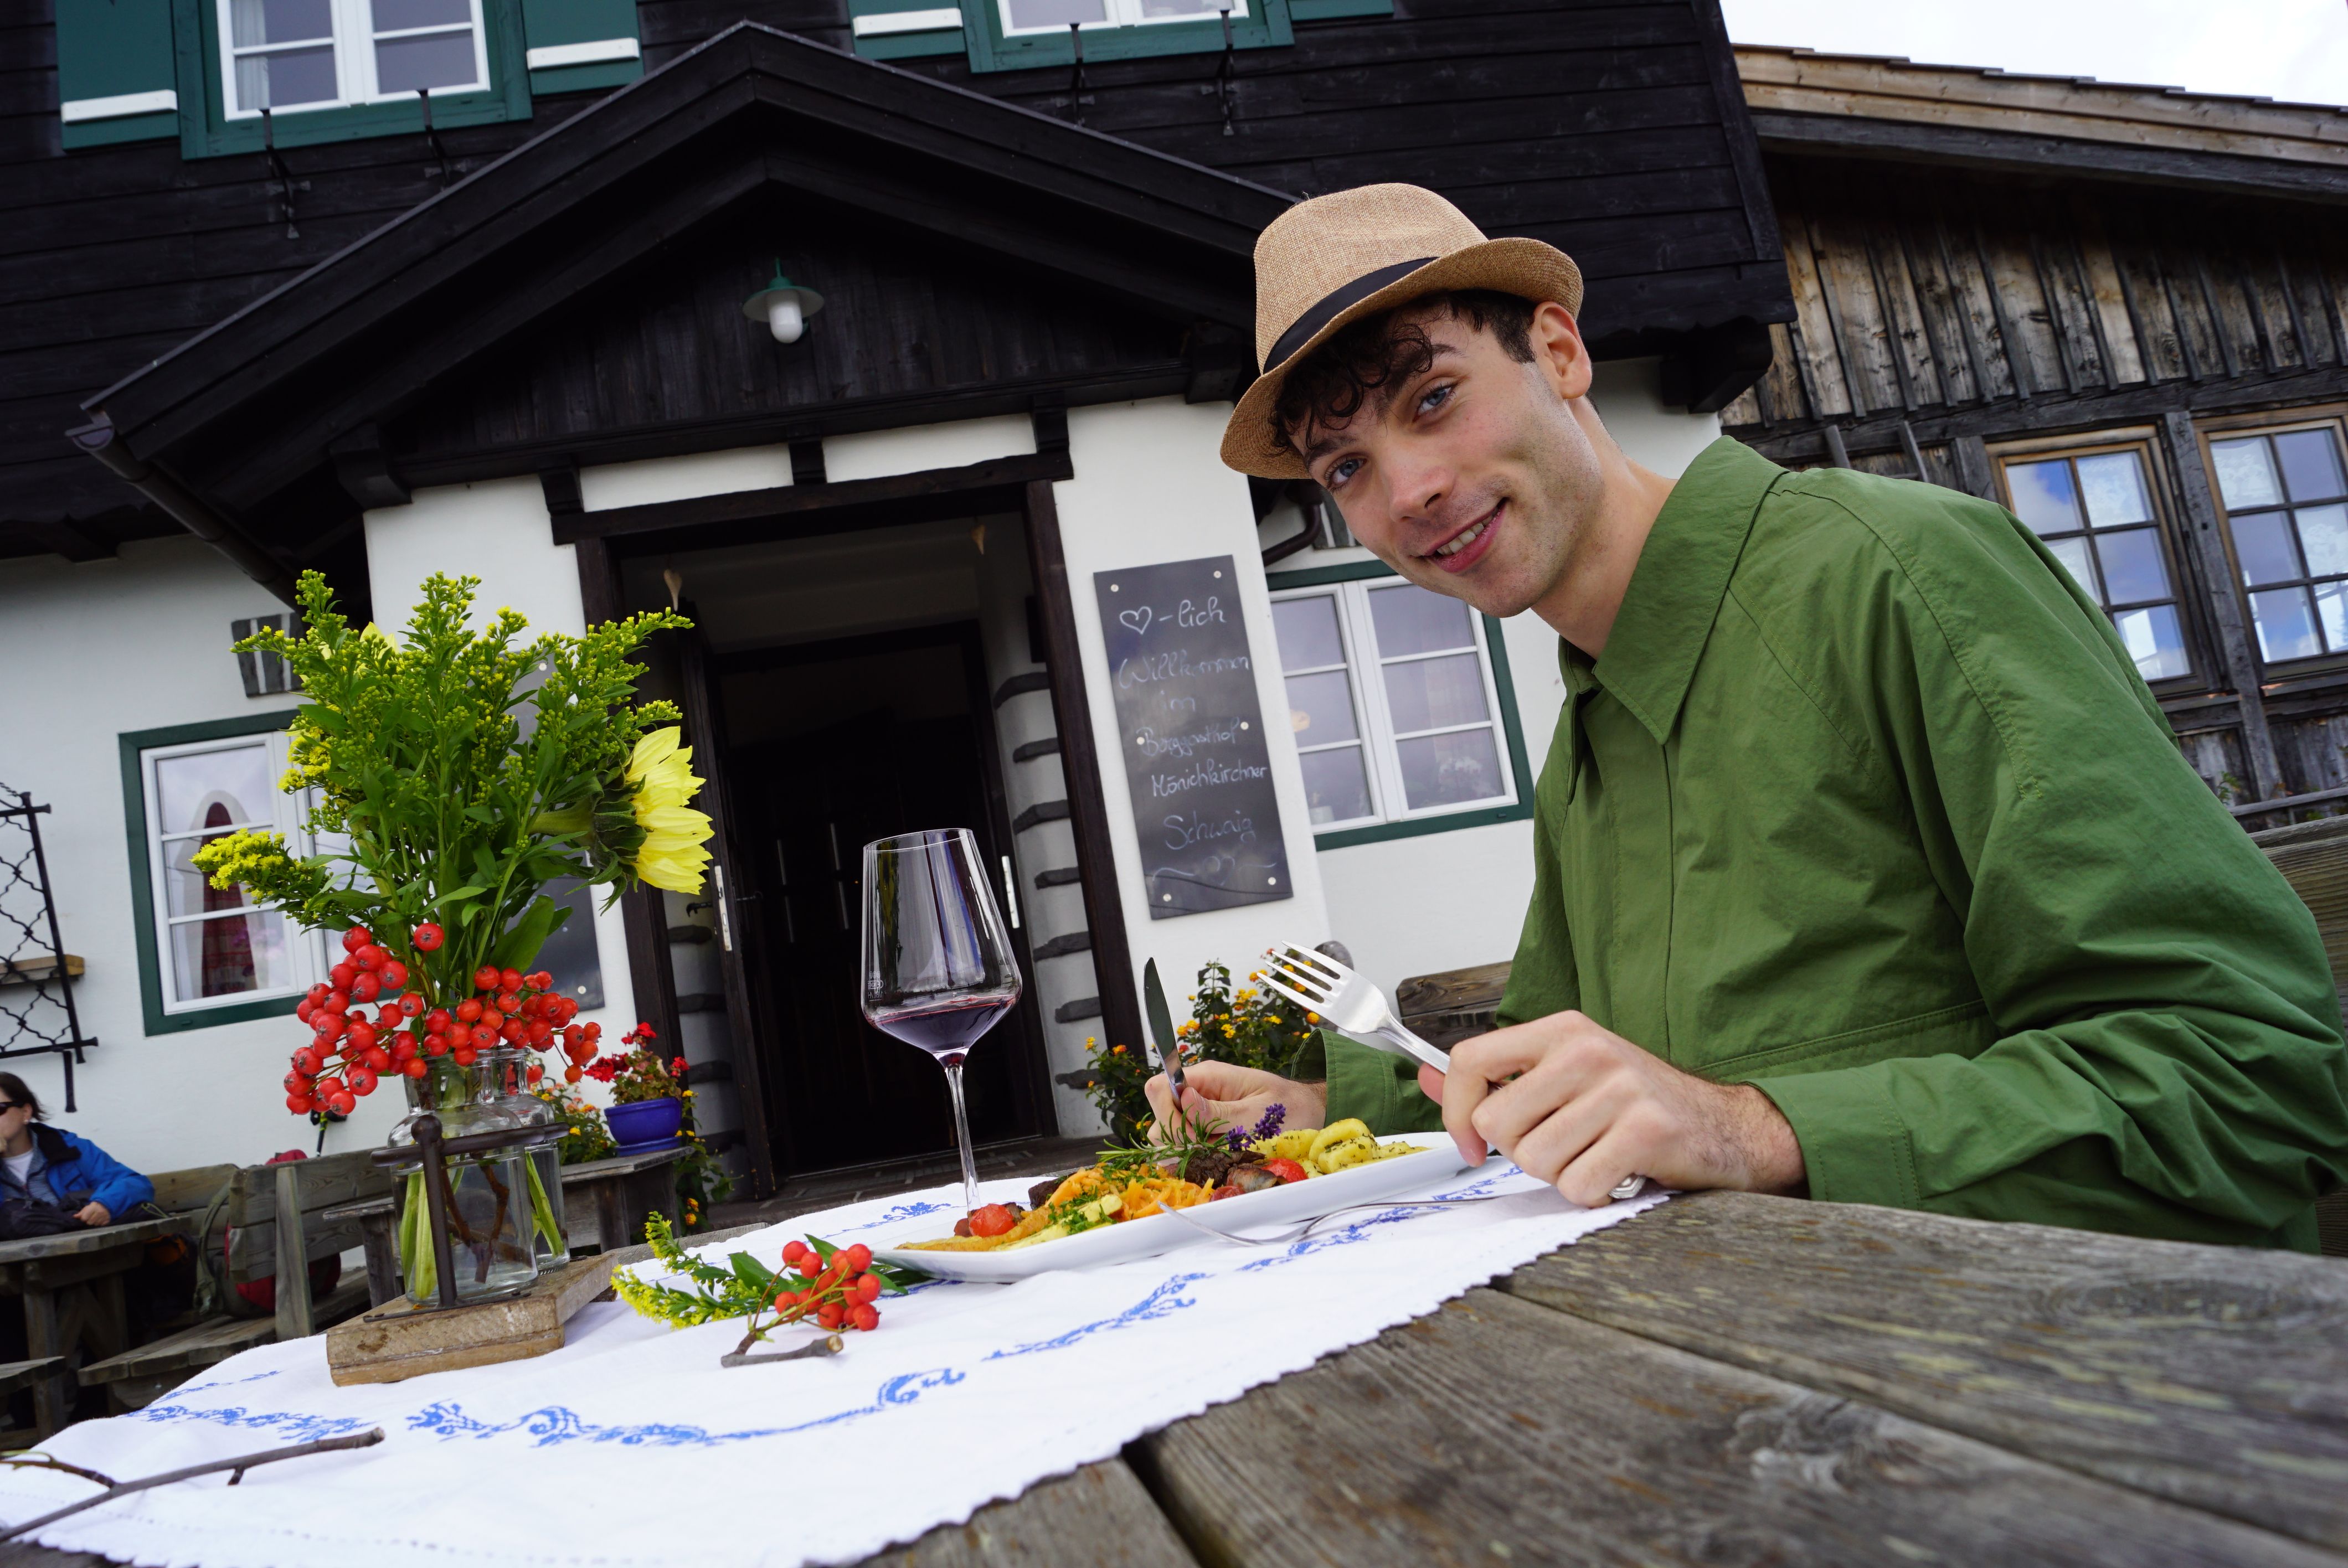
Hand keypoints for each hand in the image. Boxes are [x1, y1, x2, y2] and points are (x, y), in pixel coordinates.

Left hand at [74, 1202, 108, 1227]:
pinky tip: (100, 1219)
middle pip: (89, 1223)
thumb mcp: (87, 1207)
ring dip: (94, 1222)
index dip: (83, 1218)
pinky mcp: (108, 1219)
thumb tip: (74, 1216)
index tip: (85, 1217)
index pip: (84, 1218)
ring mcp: (104, 1216)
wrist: (106, 1204)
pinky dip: (100, 1223)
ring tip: (95, 1218)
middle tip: (90, 1218)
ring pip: (95, 1224)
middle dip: (89, 1221)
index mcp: (93, 1208)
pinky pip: (101, 1225)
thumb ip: (81, 1213)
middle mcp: (99, 1212)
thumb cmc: (94, 1207)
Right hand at [1143, 1061, 1325, 1144]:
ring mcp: (1200, 1114)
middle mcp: (1198, 1094)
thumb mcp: (1259, 1112)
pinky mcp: (1205, 1132)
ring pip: (1168, 1137)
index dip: (1167, 1113)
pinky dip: (1196, 1160)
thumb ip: (1220, 1111)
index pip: (1160, 1088)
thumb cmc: (1289, 1107)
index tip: (1193, 1132)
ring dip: (1188, 1152)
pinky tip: (1219, 1160)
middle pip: (1160, 1116)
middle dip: (1178, 1138)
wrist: (1308, 1114)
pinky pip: (1185, 1148)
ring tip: (1220, 1153)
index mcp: (1208, 1077)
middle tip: (1213, 1146)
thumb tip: (1184, 1098)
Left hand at [1416, 1010, 1804, 1205]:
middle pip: (1497, 1124)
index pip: (1470, 1061)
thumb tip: (1425, 1076)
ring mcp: (1619, 1089)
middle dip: (1522, 1152)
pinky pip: (1577, 1186)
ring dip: (1561, 1174)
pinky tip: (1617, 1173)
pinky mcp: (1645, 1131)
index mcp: (1562, 1030)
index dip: (1455, 1112)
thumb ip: (1496, 1076)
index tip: (1471, 1145)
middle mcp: (1588, 1050)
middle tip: (1564, 1145)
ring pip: (1535, 1161)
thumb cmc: (1637, 1103)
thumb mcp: (1565, 1073)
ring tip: (1595, 1155)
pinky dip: (1592, 1194)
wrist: (1724, 1126)